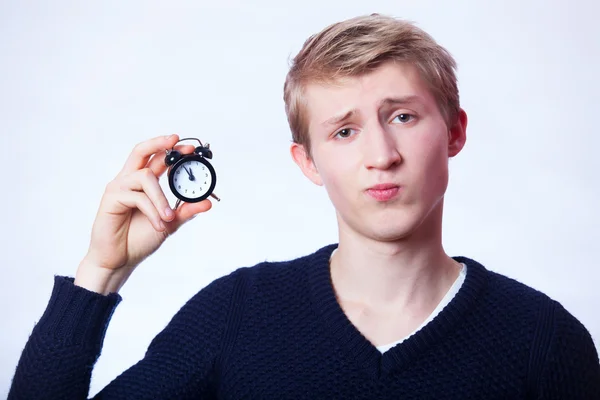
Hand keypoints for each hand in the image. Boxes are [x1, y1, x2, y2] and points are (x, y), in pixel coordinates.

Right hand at [75, 134, 211, 293]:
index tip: (189, 148)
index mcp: (142, 183)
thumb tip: (207, 202)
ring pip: (145, 177)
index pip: (156, 158)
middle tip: (176, 141)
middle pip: (141, 151)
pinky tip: (159, 224)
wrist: (120, 260)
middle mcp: (128, 181)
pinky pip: (138, 197)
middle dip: (159, 143)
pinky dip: (152, 211)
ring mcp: (118, 188)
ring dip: (162, 198)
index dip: (170, 150)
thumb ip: (186, 211)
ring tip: (169, 218)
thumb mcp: (169, 223)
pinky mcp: (111, 199)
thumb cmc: (139, 239)